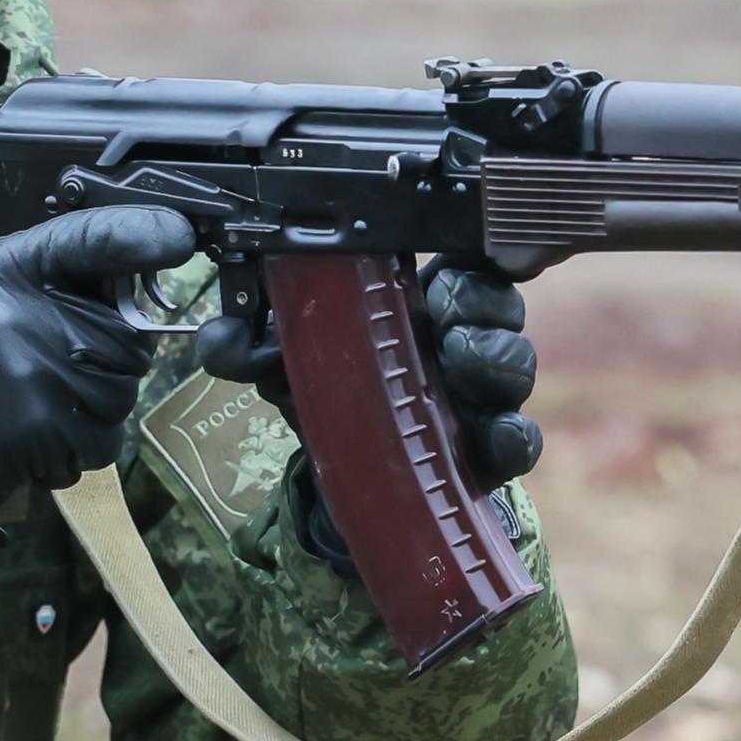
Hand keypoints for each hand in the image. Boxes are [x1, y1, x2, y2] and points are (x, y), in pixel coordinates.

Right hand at [0, 205, 197, 554]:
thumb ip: (63, 270)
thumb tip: (147, 260)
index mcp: (9, 268)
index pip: (92, 236)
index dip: (142, 232)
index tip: (180, 237)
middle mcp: (24, 312)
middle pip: (130, 335)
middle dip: (111, 359)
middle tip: (55, 367)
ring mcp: (38, 371)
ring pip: (124, 389)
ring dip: (97, 406)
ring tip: (42, 401)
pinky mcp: (47, 426)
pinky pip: (108, 436)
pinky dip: (85, 444)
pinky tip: (44, 434)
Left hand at [197, 259, 544, 574]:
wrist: (342, 486)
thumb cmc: (328, 404)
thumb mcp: (287, 366)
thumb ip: (251, 345)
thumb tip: (219, 336)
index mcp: (416, 308)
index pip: (465, 262)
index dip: (471, 255)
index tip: (444, 263)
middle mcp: (457, 344)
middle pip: (500, 305)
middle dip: (480, 301)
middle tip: (445, 311)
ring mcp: (479, 399)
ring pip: (516, 364)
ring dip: (494, 357)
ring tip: (459, 358)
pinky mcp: (489, 456)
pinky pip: (522, 440)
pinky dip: (514, 435)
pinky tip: (495, 434)